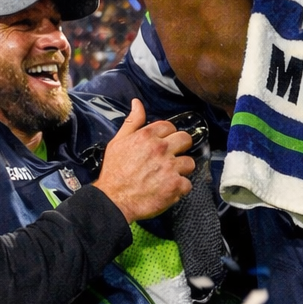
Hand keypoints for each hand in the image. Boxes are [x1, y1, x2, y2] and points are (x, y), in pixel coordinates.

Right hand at [93, 98, 194, 222]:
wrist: (112, 200)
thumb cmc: (114, 172)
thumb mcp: (117, 142)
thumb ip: (132, 122)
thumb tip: (137, 103)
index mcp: (147, 136)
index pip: (170, 126)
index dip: (167, 135)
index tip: (163, 143)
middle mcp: (161, 149)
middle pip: (186, 139)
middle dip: (180, 147)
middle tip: (171, 157)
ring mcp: (170, 167)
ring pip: (189, 163)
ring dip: (181, 169)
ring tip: (169, 175)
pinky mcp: (175, 185)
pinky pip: (187, 184)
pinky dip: (179, 188)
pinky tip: (168, 189)